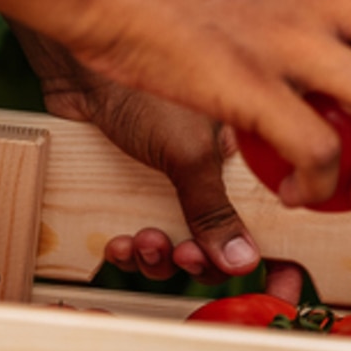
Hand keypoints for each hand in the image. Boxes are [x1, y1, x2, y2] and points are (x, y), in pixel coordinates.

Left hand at [39, 75, 262, 282]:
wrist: (75, 67)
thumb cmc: (141, 85)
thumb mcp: (189, 152)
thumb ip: (216, 209)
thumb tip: (243, 259)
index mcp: (245, 156)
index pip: (270, 213)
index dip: (271, 251)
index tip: (275, 283)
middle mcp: (215, 170)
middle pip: (223, 241)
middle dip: (203, 257)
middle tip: (186, 255)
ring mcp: (174, 181)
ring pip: (180, 244)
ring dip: (161, 256)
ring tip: (144, 242)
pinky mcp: (136, 190)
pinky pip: (141, 239)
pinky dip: (131, 249)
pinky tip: (118, 241)